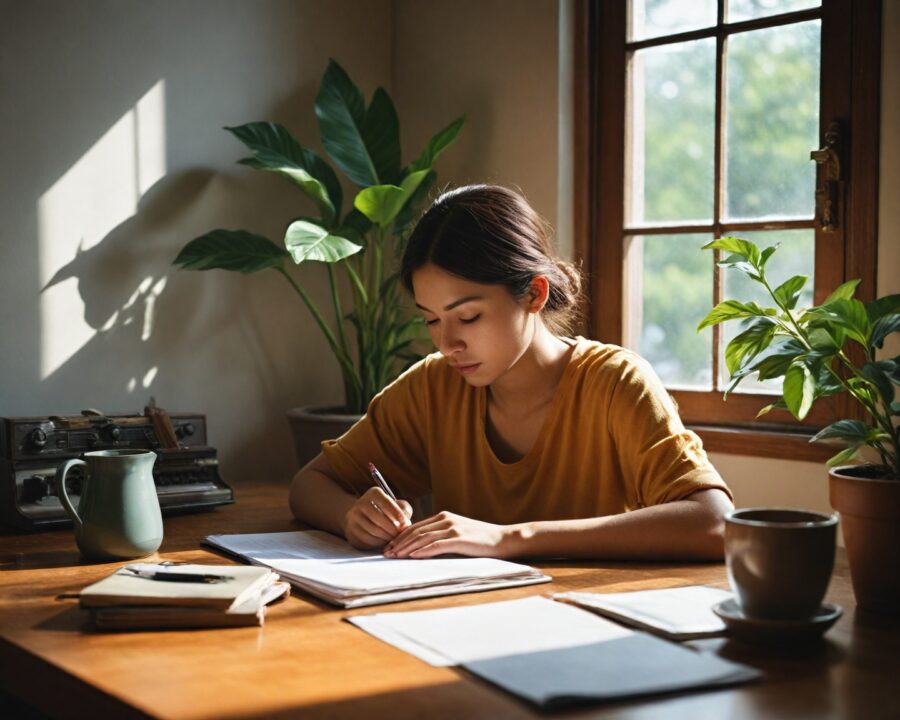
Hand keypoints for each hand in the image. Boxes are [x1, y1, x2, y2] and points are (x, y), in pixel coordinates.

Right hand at [342, 487, 411, 549]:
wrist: (363, 517)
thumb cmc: (385, 511)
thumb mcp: (396, 505)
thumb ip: (404, 510)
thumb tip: (405, 522)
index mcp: (373, 493)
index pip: (386, 502)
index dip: (397, 514)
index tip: (405, 523)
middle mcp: (361, 503)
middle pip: (379, 518)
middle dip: (393, 529)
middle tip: (400, 535)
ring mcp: (353, 518)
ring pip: (374, 530)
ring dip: (387, 537)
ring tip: (394, 539)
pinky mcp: (351, 531)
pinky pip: (367, 539)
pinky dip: (378, 543)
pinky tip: (384, 542)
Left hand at [383, 511, 509, 558]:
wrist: (502, 539)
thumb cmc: (480, 540)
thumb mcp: (457, 533)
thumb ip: (441, 536)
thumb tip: (421, 547)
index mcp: (443, 516)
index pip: (415, 526)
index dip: (400, 536)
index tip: (389, 546)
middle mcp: (445, 519)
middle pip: (415, 531)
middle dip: (399, 542)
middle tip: (386, 553)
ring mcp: (452, 527)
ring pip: (423, 537)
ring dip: (406, 548)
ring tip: (394, 556)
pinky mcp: (459, 538)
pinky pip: (436, 544)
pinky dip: (422, 550)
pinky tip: (412, 556)